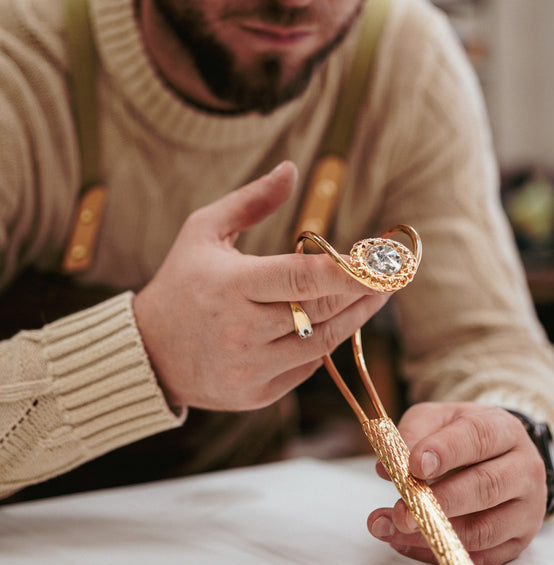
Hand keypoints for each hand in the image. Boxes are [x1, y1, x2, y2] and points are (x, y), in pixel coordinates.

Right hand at [134, 161, 388, 409]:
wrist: (148, 353)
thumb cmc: (180, 283)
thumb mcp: (202, 231)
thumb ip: (250, 201)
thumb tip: (292, 169)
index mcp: (230, 286)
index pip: (302, 278)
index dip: (348, 271)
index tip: (381, 261)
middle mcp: (242, 332)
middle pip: (321, 311)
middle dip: (364, 291)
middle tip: (393, 274)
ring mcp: (250, 368)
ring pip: (321, 343)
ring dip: (354, 318)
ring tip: (377, 296)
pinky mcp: (256, 394)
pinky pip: (306, 368)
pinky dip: (324, 344)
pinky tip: (337, 323)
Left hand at [367, 402, 546, 564]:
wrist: (497, 454)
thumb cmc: (460, 436)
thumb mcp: (436, 419)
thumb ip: (412, 433)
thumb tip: (388, 466)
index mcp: (503, 429)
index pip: (478, 438)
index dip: (445, 452)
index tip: (413, 466)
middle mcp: (523, 468)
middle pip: (486, 486)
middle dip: (438, 502)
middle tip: (400, 512)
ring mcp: (526, 508)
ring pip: (484, 529)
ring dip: (434, 534)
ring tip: (392, 529)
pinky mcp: (518, 540)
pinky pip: (481, 556)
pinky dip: (440, 553)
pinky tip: (406, 544)